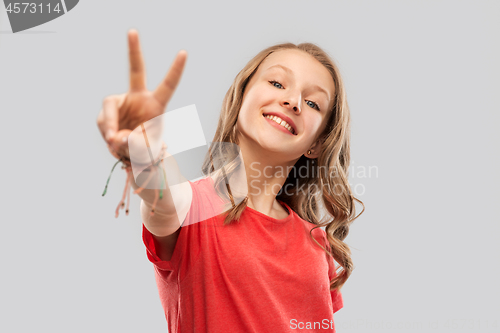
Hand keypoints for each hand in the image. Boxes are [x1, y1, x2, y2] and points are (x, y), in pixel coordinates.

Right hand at [97, 29, 186, 160]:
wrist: (133, 153)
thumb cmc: (146, 148)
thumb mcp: (146, 150)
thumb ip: (134, 144)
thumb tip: (115, 137)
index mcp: (156, 104)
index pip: (168, 85)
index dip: (175, 70)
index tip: (184, 53)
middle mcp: (139, 97)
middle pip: (136, 70)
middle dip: (134, 50)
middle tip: (132, 31)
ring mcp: (122, 102)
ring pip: (110, 112)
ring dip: (111, 130)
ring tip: (118, 144)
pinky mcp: (109, 111)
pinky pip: (104, 122)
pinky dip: (107, 134)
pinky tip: (113, 142)